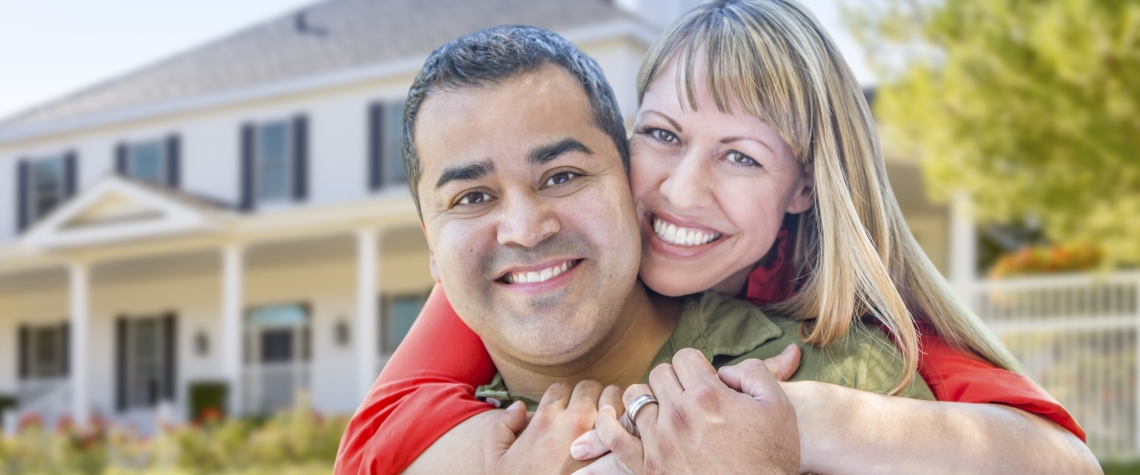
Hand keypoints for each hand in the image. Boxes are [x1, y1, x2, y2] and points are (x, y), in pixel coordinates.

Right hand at [484, 380, 622, 474]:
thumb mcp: (496, 460)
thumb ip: (500, 427)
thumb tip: (519, 407)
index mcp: (545, 420)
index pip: (562, 388)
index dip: (563, 398)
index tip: (566, 412)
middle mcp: (574, 421)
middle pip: (590, 387)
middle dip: (591, 397)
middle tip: (591, 413)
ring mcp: (601, 435)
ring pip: (615, 396)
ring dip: (613, 406)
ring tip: (610, 421)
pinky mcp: (619, 452)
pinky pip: (630, 422)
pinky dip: (628, 424)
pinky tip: (623, 437)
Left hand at [572, 347, 800, 474]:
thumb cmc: (771, 458)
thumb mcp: (778, 407)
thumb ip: (754, 372)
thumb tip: (724, 369)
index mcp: (708, 395)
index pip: (685, 357)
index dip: (697, 366)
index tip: (705, 382)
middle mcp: (679, 414)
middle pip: (661, 374)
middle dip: (676, 381)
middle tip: (689, 398)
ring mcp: (659, 441)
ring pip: (636, 397)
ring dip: (648, 398)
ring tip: (662, 409)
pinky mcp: (646, 466)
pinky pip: (613, 435)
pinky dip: (607, 422)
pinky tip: (611, 415)